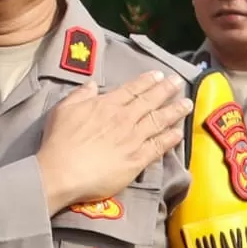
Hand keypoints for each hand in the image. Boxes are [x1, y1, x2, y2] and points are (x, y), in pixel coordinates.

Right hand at [34, 73, 186, 214]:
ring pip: (159, 121)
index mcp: (107, 105)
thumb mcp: (63, 110)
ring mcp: (133, 139)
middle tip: (180, 82)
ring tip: (187, 104)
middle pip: (150, 101)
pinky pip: (158, 147)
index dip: (147, 81)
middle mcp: (124, 119)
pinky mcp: (137, 161)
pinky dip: (169, 139)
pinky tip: (178, 133)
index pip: (132, 90)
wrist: (62, 172)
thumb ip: (80, 95)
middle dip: (167, 90)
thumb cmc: (59, 142)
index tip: (159, 75)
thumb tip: (92, 84)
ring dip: (174, 111)